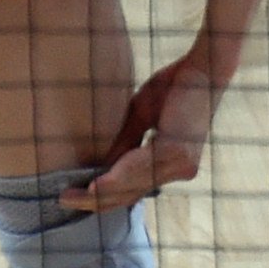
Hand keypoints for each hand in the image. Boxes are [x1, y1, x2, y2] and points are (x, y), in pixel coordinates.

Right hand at [74, 46, 229, 208]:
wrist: (203, 66)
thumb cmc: (174, 87)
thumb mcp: (142, 116)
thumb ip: (125, 143)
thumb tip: (100, 167)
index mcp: (171, 163)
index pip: (133, 188)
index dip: (104, 196)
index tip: (75, 196)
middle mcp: (178, 169)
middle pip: (131, 193)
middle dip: (97, 200)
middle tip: (65, 200)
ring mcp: (181, 164)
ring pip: (133, 185)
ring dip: (102, 193)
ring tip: (75, 196)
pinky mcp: (179, 152)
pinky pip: (141, 169)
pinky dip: (117, 176)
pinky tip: (98, 183)